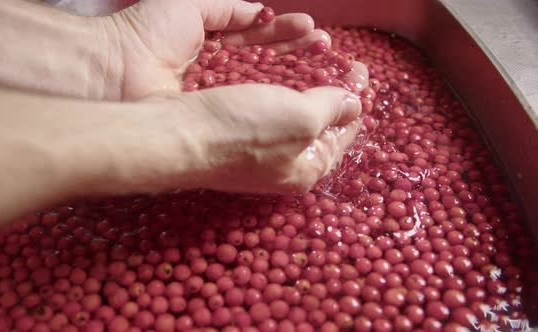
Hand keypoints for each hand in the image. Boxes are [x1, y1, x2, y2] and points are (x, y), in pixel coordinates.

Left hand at [99, 0, 331, 99]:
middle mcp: (218, 72)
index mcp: (211, 44)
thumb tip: (259, 11)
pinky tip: (300, 91)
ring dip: (293, 74)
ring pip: (262, 84)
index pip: (257, 37)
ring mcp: (216, 97)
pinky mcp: (212, 117)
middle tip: (327, 48)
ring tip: (323, 62)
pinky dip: (274, 99)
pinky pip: (247, 107)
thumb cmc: (147, 33)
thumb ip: (227, 8)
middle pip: (265, 62)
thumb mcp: (190, 7)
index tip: (311, 28)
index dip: (284, 33)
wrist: (116, 70)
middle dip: (297, 53)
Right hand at [102, 84, 361, 194]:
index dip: (356, 100)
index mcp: (305, 169)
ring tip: (314, 62)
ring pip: (290, 117)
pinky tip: (278, 75)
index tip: (361, 70)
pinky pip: (266, 111)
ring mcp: (255, 153)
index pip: (343, 134)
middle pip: (317, 127)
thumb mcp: (300, 117)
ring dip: (306, 88)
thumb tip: (354, 103)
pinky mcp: (233, 135)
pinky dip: (278, 91)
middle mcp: (282, 166)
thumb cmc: (242, 130)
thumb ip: (332, 108)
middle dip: (333, 94)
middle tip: (341, 64)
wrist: (178, 134)